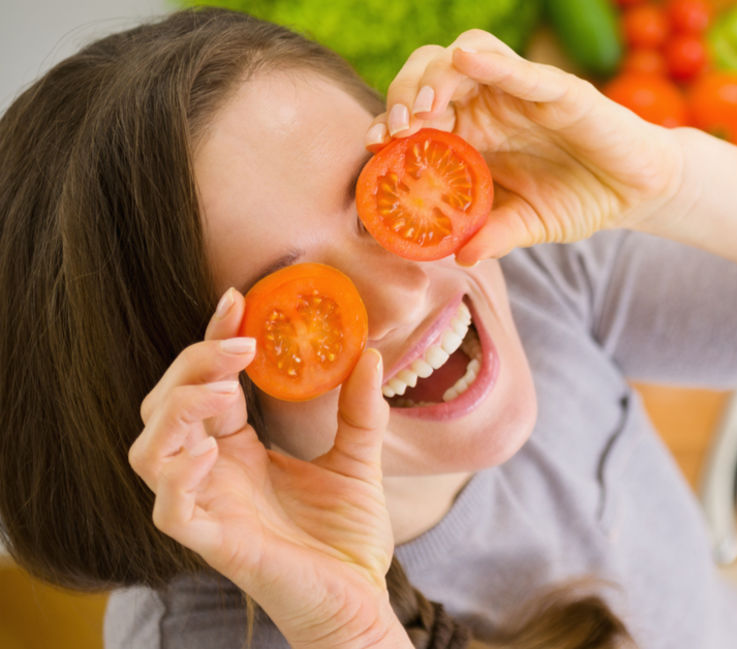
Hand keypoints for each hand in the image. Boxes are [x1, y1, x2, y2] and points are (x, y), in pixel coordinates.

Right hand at [129, 289, 406, 648]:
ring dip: (177, 410)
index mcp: (237, 450)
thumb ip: (359, 410)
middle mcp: (211, 473)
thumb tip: (370, 352)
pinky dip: (177, 474)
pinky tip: (209, 449)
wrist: (360, 599)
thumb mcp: (358, 460)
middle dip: (192, 365)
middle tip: (239, 343)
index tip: (238, 300)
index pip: (207, 384)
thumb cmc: (346, 538)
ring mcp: (206, 507)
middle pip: (165, 406)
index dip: (212, 340)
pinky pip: (169, 508)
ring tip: (224, 388)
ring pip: (149, 451)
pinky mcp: (213, 543)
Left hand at [364, 30, 686, 265]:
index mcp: (472, 132)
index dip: (391, 123)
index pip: (419, 113)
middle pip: (431, 75)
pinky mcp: (557, 90)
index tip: (374, 146)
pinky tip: (469, 62)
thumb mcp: (527, 226)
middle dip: (405, 94)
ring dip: (436, 76)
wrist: (634, 195)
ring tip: (424, 107)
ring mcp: (520, 91)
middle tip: (396, 129)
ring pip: (465, 57)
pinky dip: (493, 62)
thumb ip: (493, 236)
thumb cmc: (577, 201)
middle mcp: (489, 103)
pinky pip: (520, 69)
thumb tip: (459, 258)